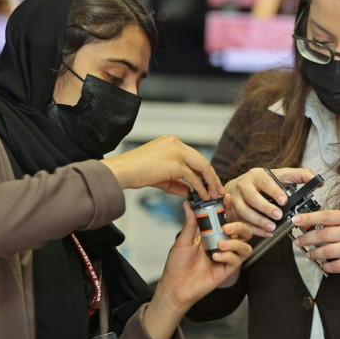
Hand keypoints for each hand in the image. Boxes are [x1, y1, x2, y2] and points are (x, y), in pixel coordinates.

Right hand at [101, 135, 221, 199]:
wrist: (121, 171)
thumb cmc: (134, 172)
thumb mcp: (160, 176)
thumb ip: (176, 182)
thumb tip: (189, 191)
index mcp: (172, 142)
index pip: (194, 157)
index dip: (204, 171)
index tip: (210, 183)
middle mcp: (176, 143)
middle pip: (202, 160)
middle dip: (212, 177)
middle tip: (217, 190)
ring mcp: (176, 152)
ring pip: (201, 167)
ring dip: (209, 183)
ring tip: (213, 195)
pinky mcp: (175, 163)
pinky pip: (193, 177)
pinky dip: (200, 188)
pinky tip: (202, 196)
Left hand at [157, 202, 252, 311]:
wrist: (175, 286)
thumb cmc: (177, 264)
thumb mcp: (183, 240)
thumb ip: (190, 223)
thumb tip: (188, 204)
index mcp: (212, 234)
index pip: (226, 218)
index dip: (228, 208)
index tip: (226, 198)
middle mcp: (222, 244)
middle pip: (244, 232)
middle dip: (239, 227)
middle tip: (226, 227)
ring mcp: (226, 257)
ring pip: (245, 246)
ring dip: (235, 244)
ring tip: (220, 244)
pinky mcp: (227, 270)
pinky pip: (237, 261)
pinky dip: (228, 256)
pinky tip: (215, 257)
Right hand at [225, 167, 314, 236]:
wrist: (237, 187)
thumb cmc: (262, 182)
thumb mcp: (279, 175)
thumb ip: (299, 176)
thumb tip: (317, 181)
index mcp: (256, 175)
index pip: (265, 182)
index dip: (274, 191)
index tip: (284, 200)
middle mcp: (243, 186)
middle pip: (252, 197)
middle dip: (265, 208)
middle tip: (278, 216)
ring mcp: (235, 200)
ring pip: (244, 212)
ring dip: (259, 221)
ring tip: (272, 227)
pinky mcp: (232, 213)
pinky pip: (242, 223)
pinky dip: (254, 230)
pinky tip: (266, 233)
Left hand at [292, 209, 339, 275]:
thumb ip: (336, 223)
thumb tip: (311, 224)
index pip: (326, 216)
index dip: (308, 218)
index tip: (295, 220)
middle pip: (323, 235)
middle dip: (306, 239)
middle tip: (298, 241)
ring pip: (326, 251)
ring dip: (314, 253)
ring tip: (309, 253)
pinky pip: (335, 266)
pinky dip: (326, 266)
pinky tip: (323, 264)